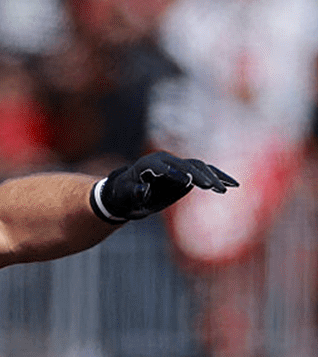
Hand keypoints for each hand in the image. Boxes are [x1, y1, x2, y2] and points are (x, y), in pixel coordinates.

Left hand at [92, 151, 238, 222]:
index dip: (174, 174)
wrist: (129, 193)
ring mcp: (178, 165)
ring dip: (213, 177)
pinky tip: (232, 184)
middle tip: (212, 188)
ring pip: (200, 167)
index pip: (163, 167)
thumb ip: (135, 192)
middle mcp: (165, 161)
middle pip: (186, 166)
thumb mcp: (125, 196)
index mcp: (149, 164)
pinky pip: (205, 171)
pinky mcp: (187, 172)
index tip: (187, 182)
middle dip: (200, 176)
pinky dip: (218, 177)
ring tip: (224, 189)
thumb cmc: (124, 195)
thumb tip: (144, 190)